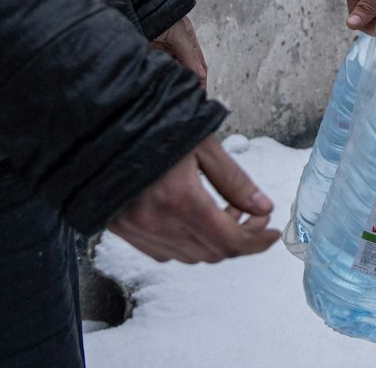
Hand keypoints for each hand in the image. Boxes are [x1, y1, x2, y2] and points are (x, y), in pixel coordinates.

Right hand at [107, 135, 280, 263]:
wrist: (104, 120)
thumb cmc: (153, 121)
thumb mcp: (203, 143)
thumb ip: (234, 180)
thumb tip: (263, 207)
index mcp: (179, 199)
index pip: (230, 241)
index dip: (257, 242)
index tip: (272, 232)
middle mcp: (155, 222)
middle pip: (212, 253)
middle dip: (240, 238)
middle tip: (253, 215)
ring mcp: (134, 229)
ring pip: (188, 256)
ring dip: (214, 241)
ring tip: (225, 210)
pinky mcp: (121, 228)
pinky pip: (162, 251)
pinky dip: (186, 242)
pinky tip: (194, 217)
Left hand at [148, 16, 207, 88]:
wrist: (135, 11)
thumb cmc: (159, 15)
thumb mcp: (179, 33)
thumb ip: (190, 54)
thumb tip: (200, 74)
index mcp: (188, 37)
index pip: (198, 61)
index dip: (201, 76)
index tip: (200, 90)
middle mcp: (176, 46)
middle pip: (186, 68)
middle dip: (189, 80)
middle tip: (189, 94)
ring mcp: (162, 52)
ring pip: (173, 70)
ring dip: (176, 79)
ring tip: (178, 90)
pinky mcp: (149, 57)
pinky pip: (159, 70)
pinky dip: (163, 77)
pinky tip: (166, 83)